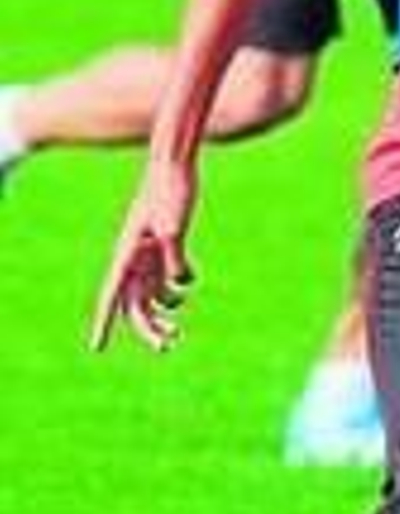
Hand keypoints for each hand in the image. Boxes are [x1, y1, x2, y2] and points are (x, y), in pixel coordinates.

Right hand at [90, 162, 197, 352]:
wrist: (175, 166)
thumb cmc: (170, 192)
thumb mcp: (173, 226)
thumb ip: (173, 256)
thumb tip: (179, 284)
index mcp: (127, 255)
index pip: (111, 296)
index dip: (103, 323)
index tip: (98, 347)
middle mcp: (133, 259)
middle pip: (134, 306)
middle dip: (148, 329)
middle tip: (170, 344)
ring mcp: (148, 253)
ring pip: (150, 296)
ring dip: (163, 313)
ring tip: (179, 330)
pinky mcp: (165, 246)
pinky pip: (166, 277)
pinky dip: (177, 285)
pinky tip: (188, 279)